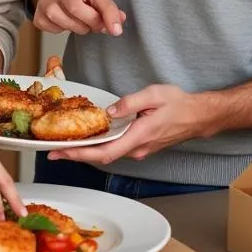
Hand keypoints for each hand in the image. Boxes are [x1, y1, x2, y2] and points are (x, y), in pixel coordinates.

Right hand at [33, 0, 126, 36]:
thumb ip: (109, 8)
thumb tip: (117, 27)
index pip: (91, 9)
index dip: (106, 20)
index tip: (115, 30)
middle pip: (80, 22)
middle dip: (92, 25)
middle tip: (94, 20)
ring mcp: (44, 6)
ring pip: (68, 28)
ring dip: (79, 28)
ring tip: (79, 18)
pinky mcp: (38, 18)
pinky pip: (56, 32)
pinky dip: (64, 30)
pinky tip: (65, 19)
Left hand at [48, 84, 208, 164]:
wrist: (198, 116)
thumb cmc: (178, 104)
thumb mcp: (154, 95)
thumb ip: (130, 102)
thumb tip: (109, 111)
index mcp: (138, 136)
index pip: (104, 152)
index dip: (80, 154)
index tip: (61, 153)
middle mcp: (137, 148)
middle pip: (101, 157)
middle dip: (75, 155)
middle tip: (52, 152)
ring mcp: (139, 150)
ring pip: (107, 154)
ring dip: (86, 152)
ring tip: (64, 145)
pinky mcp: (140, 146)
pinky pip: (115, 149)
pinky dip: (98, 147)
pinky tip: (88, 140)